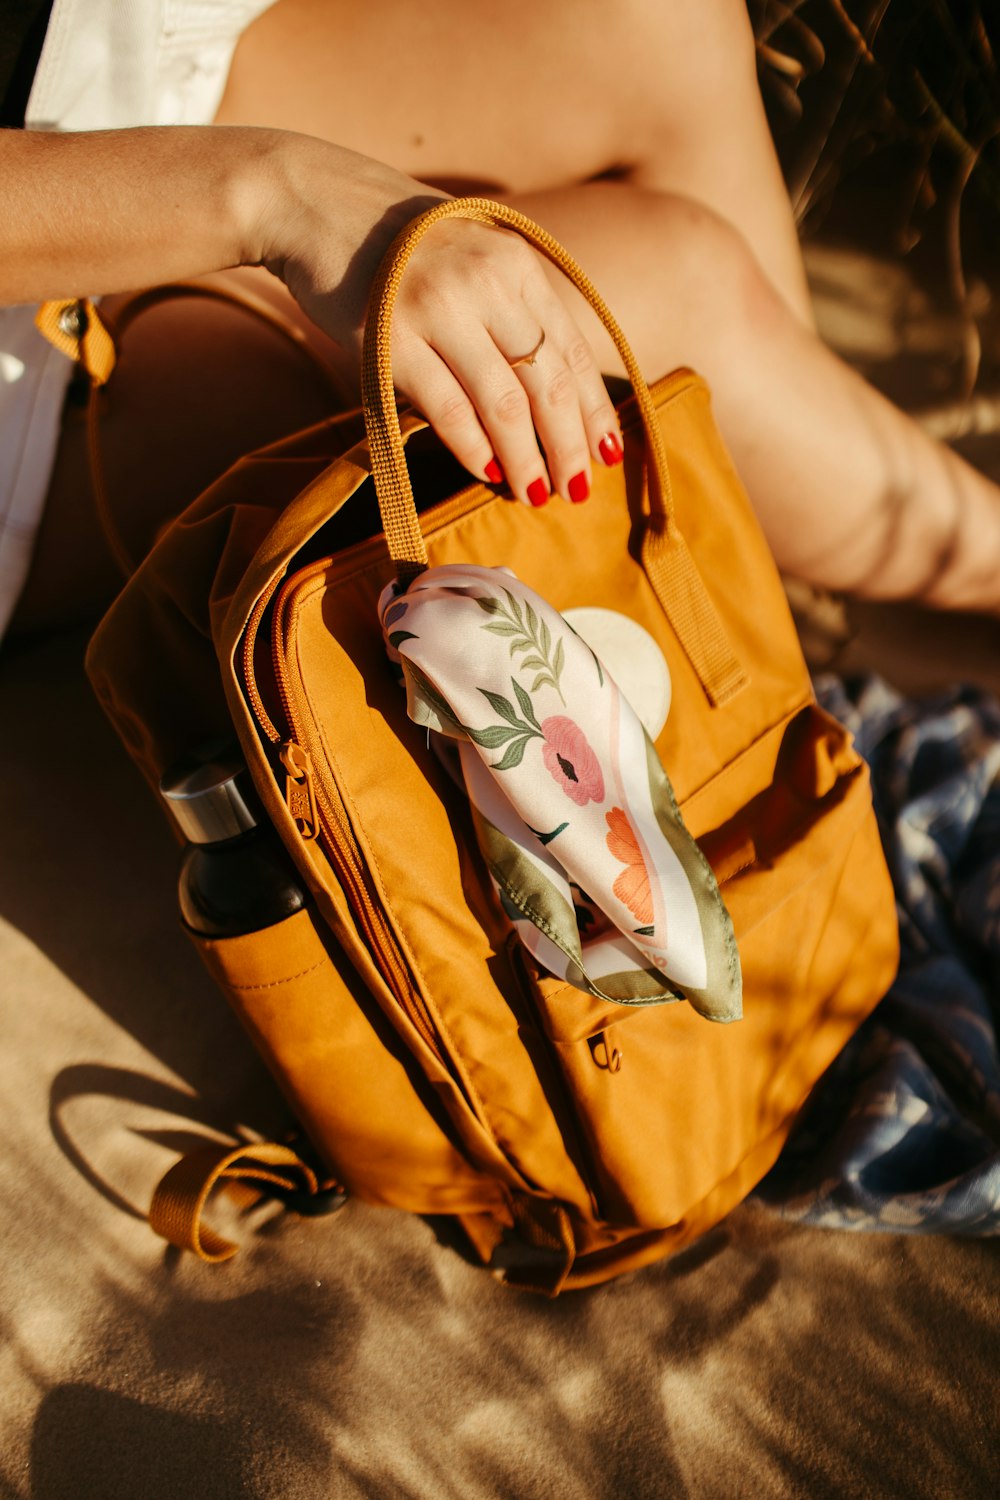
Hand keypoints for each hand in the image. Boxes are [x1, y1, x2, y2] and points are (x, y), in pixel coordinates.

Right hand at [253, 135, 623, 505]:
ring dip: (525, 458)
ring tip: (537, 495)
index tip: (607, 453)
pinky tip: (489, 473)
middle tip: (577, 491)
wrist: (312, 203)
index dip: (593, 408)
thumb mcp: (472, 257)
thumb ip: (510, 310)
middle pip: (545, 382)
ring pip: (501, 402)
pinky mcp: (390, 337)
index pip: (570, 350)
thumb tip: (549, 393)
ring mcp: (437, 308)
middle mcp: (485, 283)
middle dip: (567, 445)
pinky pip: (446, 406)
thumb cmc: (398, 245)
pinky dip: (472, 446)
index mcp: (516, 265)